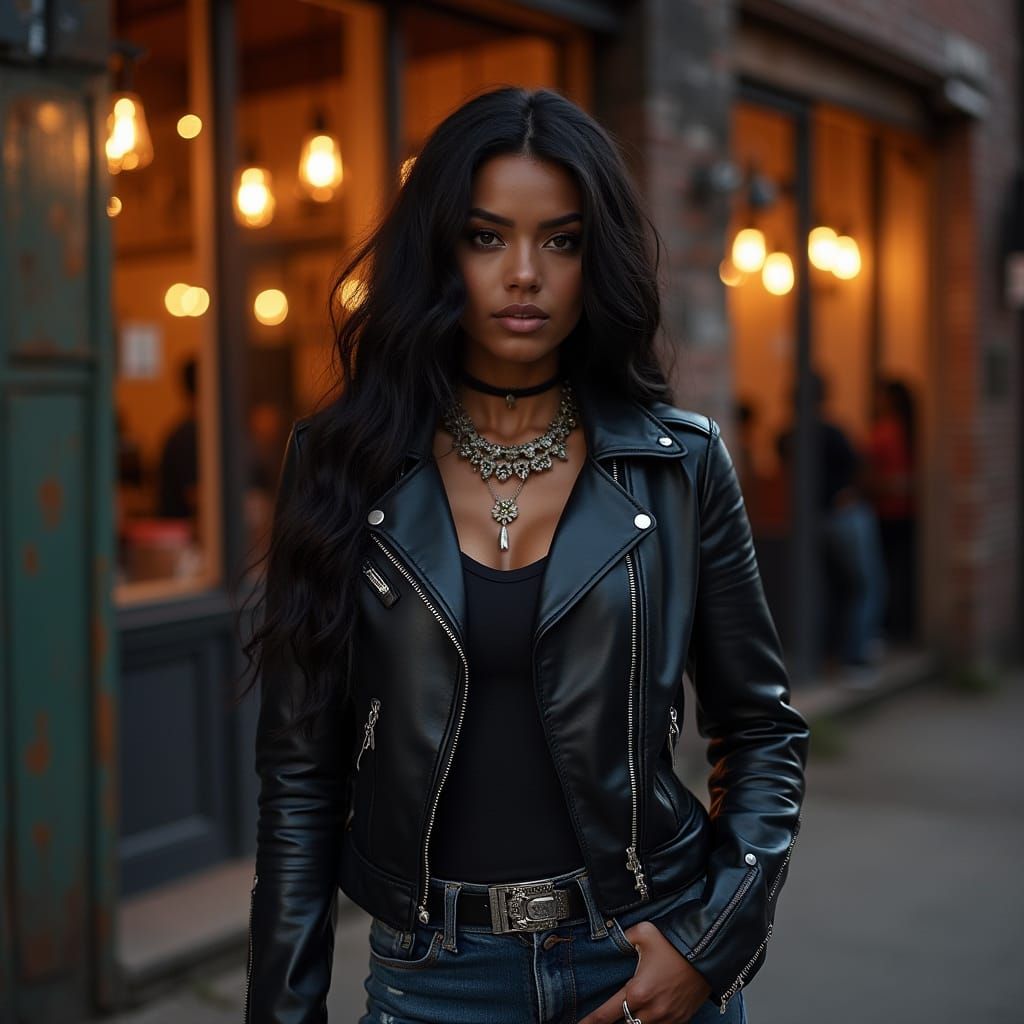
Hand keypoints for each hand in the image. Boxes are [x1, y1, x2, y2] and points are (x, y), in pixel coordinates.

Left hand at [577, 921, 711, 1023]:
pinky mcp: (681, 1020)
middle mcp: (651, 1011)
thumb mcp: (643, 933)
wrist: (709, 953)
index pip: (606, 1015)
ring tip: (630, 1012)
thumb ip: (624, 939)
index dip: (590, 1023)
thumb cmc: (674, 943)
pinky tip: (649, 1014)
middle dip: (615, 1021)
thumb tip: (615, 939)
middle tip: (606, 1017)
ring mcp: (668, 1019)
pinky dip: (651, 1021)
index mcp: (637, 992)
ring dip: (635, 1020)